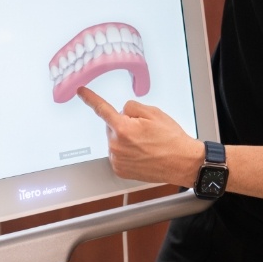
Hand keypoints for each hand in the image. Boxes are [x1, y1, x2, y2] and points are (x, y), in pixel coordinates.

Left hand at [77, 86, 202, 186]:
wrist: (182, 162)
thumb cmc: (171, 138)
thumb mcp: (153, 113)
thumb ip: (132, 107)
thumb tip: (121, 112)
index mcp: (123, 128)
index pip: (102, 109)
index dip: (90, 98)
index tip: (81, 92)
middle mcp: (116, 146)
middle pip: (112, 125)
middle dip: (124, 123)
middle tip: (145, 131)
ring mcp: (117, 160)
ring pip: (115, 139)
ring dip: (126, 138)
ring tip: (147, 144)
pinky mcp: (120, 170)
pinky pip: (118, 153)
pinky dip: (126, 151)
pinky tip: (142, 153)